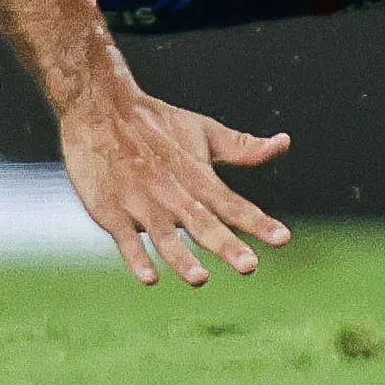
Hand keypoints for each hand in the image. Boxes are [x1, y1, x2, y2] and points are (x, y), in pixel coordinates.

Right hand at [55, 69, 291, 287]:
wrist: (101, 105)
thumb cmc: (157, 121)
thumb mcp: (203, 131)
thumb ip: (243, 147)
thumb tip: (283, 143)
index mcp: (198, 177)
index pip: (233, 204)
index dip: (258, 222)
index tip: (282, 239)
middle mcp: (173, 192)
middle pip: (203, 223)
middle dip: (226, 245)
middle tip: (249, 266)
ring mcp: (141, 202)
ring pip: (165, 235)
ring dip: (181, 257)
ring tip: (199, 278)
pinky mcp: (111, 209)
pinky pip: (125, 238)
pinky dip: (136, 257)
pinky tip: (148, 277)